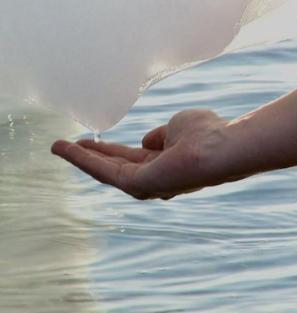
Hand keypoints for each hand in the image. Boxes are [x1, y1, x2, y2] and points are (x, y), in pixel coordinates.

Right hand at [52, 110, 231, 199]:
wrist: (223, 146)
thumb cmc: (207, 133)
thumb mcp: (178, 127)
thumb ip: (160, 135)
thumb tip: (147, 141)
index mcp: (164, 163)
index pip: (130, 157)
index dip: (110, 149)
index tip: (91, 140)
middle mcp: (153, 177)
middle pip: (114, 166)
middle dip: (90, 156)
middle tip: (66, 145)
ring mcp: (147, 184)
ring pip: (105, 172)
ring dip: (81, 159)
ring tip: (58, 146)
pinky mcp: (139, 185)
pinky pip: (105, 172)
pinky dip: (84, 160)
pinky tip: (67, 149)